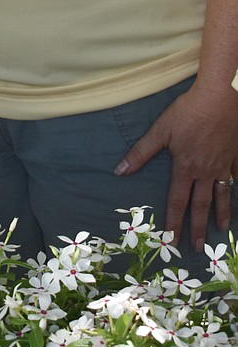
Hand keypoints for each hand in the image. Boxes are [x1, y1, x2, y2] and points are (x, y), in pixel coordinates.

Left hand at [115, 81, 237, 249]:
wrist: (220, 98)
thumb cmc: (187, 112)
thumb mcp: (160, 130)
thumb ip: (141, 152)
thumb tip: (120, 170)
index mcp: (185, 168)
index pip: (177, 201)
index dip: (174, 222)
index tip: (172, 240)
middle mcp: (205, 172)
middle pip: (201, 205)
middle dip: (198, 228)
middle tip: (198, 247)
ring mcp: (222, 165)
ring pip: (223, 195)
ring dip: (222, 214)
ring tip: (222, 229)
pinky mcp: (234, 156)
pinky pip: (236, 177)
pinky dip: (235, 188)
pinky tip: (236, 194)